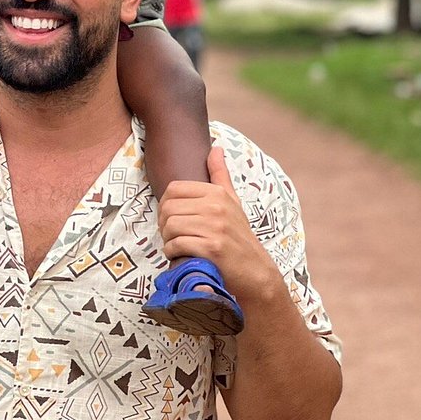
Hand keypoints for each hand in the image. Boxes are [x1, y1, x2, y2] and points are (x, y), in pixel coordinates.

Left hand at [158, 147, 281, 304]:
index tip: (172, 218)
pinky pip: (176, 245)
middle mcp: (217, 207)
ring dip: (168, 240)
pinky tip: (180, 255)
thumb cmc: (239, 236)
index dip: (166, 204)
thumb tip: (215, 148)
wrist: (255, 271)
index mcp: (217, 193)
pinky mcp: (212, 249)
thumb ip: (220, 175)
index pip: (174, 189)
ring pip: (170, 227)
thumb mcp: (232, 202)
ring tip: (177, 245)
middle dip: (164, 224)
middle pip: (168, 208)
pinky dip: (172, 253)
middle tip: (173, 234)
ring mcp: (215, 228)